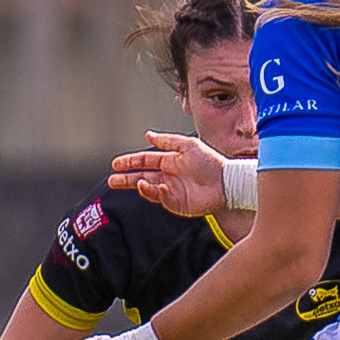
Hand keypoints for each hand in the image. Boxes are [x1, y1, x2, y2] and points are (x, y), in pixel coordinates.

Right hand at [109, 131, 226, 216]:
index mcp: (169, 161)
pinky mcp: (178, 204)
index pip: (144, 161)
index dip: (130, 162)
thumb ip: (167, 141)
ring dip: (141, 186)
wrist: (227, 182)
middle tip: (112, 181)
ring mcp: (172, 191)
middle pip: (141, 177)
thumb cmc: (211, 162)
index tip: (115, 164)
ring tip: (138, 183)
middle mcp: (168, 176)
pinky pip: (163, 199)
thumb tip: (148, 135)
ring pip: (149, 189)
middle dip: (126, 179)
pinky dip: (158, 193)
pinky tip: (160, 187)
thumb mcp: (188, 145)